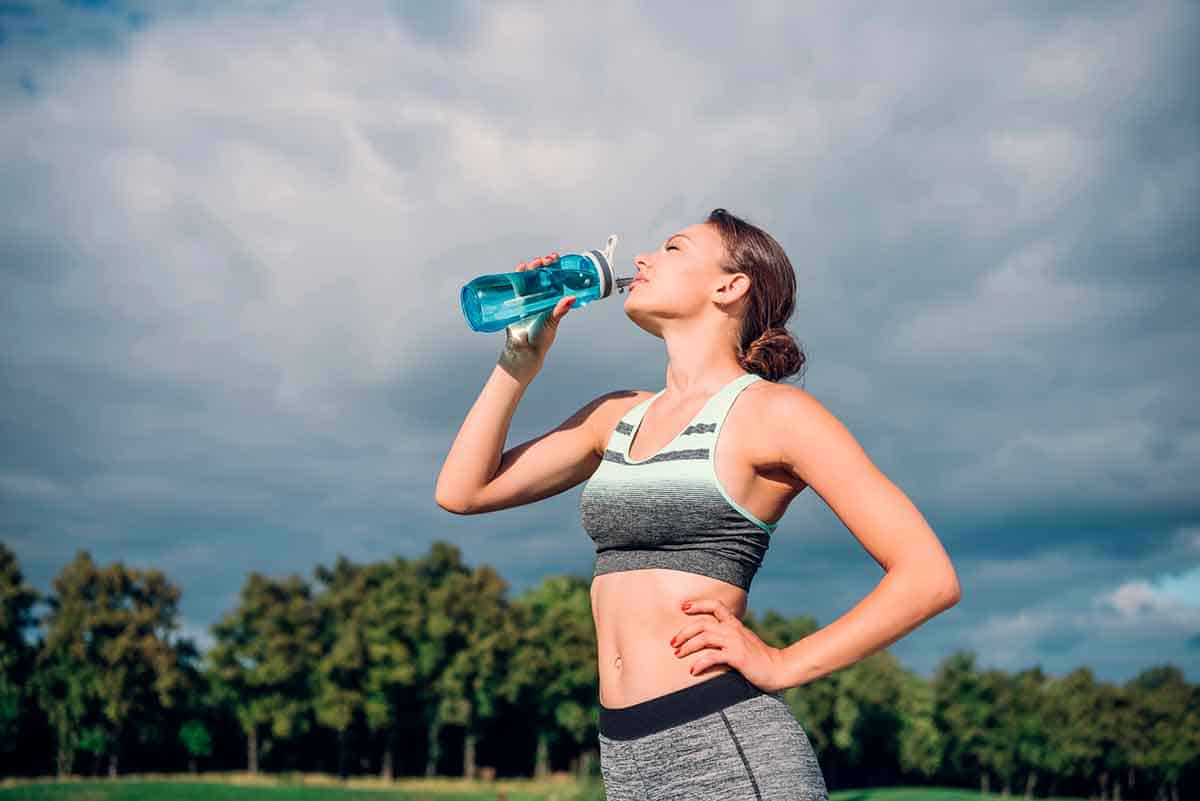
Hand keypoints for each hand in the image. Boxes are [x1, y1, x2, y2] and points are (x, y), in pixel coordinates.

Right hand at [500, 251, 575, 374]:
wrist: (524, 350)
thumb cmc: (541, 338)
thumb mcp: (552, 321)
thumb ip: (560, 309)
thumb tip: (572, 299)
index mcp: (552, 300)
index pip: (554, 280)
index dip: (556, 268)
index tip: (557, 259)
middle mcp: (540, 297)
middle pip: (542, 276)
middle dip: (544, 266)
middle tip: (547, 260)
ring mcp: (528, 298)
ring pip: (530, 279)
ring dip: (532, 268)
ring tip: (536, 262)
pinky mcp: (516, 301)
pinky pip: (517, 286)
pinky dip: (518, 276)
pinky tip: (521, 268)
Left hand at [670, 599, 788, 692]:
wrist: (778, 669)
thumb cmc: (759, 658)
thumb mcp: (744, 641)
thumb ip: (729, 637)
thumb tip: (711, 640)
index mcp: (735, 624)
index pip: (716, 606)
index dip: (698, 604)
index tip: (683, 607)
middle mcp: (733, 630)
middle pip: (702, 623)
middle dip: (684, 631)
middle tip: (673, 642)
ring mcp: (735, 642)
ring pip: (704, 638)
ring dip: (687, 646)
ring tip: (678, 654)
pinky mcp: (737, 656)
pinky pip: (712, 657)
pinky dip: (700, 663)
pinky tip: (693, 670)